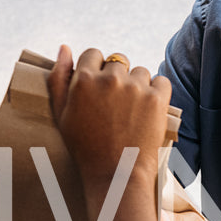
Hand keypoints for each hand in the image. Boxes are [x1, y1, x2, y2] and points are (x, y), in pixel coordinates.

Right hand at [46, 43, 171, 187]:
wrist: (116, 174)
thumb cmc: (84, 147)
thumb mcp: (61, 114)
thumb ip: (59, 78)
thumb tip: (65, 47)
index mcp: (84, 80)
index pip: (93, 54)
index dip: (96, 70)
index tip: (99, 88)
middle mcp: (110, 79)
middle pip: (118, 61)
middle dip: (117, 77)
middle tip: (116, 103)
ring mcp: (135, 88)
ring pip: (139, 71)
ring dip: (137, 84)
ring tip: (131, 110)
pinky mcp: (157, 99)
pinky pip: (161, 81)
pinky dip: (157, 92)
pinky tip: (148, 109)